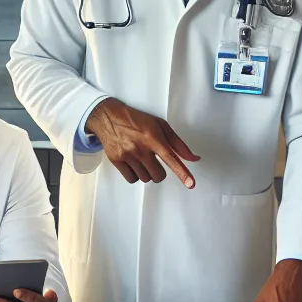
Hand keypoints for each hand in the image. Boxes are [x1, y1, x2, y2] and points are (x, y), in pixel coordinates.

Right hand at [84, 98, 199, 186]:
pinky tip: (133, 163)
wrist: (108, 117)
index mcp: (153, 137)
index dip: (182, 172)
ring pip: (145, 179)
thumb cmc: (136, 120)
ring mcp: (127, 155)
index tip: (190, 184)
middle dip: (159, 172)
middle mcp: (140, 148)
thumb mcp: (160, 126)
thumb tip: (193, 158)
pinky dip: (135, 175)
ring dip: (147, 173)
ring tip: (141, 159)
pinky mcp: (116, 161)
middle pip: (158, 175)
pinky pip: (132, 179)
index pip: (171, 158)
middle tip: (155, 162)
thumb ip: (178, 144)